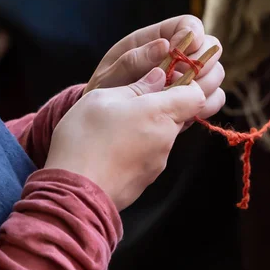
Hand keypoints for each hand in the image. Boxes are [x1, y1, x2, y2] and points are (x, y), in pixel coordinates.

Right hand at [45, 68, 205, 209]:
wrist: (73, 192)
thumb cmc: (84, 139)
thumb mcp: (102, 98)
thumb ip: (135, 87)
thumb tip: (158, 77)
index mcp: (160, 113)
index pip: (197, 96)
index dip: (188, 85)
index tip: (169, 78)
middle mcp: (166, 139)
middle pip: (180, 116)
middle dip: (164, 105)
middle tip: (134, 100)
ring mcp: (159, 162)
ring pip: (164, 135)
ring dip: (148, 127)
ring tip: (116, 126)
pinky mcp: (148, 179)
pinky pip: (151, 154)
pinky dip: (139, 147)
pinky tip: (114, 147)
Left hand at [84, 15, 224, 120]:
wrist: (106, 121)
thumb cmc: (105, 92)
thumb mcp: (110, 75)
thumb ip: (133, 60)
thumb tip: (164, 46)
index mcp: (157, 39)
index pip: (190, 25)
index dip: (194, 36)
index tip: (183, 53)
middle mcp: (179, 55)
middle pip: (212, 47)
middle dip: (202, 65)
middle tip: (180, 81)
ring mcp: (190, 78)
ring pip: (217, 74)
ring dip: (204, 86)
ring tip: (178, 99)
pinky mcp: (194, 100)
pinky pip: (216, 98)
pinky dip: (206, 105)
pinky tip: (185, 113)